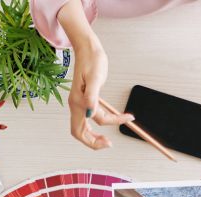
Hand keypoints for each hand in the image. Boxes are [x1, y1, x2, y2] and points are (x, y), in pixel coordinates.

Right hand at [59, 1, 132, 149]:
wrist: (87, 48)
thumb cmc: (92, 59)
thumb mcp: (95, 77)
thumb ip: (92, 97)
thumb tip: (90, 114)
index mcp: (77, 101)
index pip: (92, 122)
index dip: (109, 125)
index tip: (125, 118)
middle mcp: (75, 105)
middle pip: (79, 133)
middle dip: (93, 142)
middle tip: (109, 144)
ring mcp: (77, 103)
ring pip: (82, 129)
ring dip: (94, 137)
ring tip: (107, 140)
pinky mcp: (82, 100)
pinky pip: (86, 120)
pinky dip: (95, 126)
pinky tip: (106, 122)